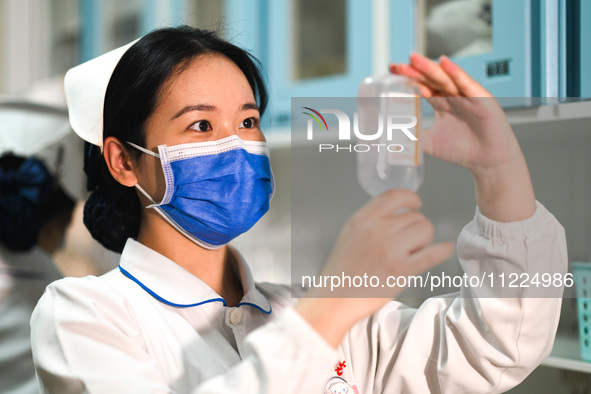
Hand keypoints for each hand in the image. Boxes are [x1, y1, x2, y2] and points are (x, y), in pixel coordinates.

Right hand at [295, 190, 453, 346]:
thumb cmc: (343, 269)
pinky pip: (431, 254)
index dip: (411, 198)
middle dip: (416, 227)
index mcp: (362, 220)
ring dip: (424, 240)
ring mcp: (390, 251)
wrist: (335, 298)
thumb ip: (371, 219)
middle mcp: (376, 231)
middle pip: (415, 216)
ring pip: (425, 230)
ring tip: (412, 252)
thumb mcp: (350, 233)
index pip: (394, 196)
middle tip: (408, 242)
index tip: (416, 204)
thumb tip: (399, 212)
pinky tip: (445, 249)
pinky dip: (442, 250)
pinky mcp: (401, 271)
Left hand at [390, 53, 535, 221]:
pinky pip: (467, 84)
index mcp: (441, 102)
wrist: (487, 162)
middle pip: (431, 79)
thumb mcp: (429, 143)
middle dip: (414, 71)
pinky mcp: (482, 100)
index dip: (407, 78)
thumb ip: (411, 136)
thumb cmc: (463, 150)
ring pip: (446, 78)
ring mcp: (467, 96)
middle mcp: (453, 96)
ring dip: (430, 68)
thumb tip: (388, 136)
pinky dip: (457, 73)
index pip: (421, 86)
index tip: (391, 71)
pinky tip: (445, 64)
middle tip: (398, 65)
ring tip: (414, 59)